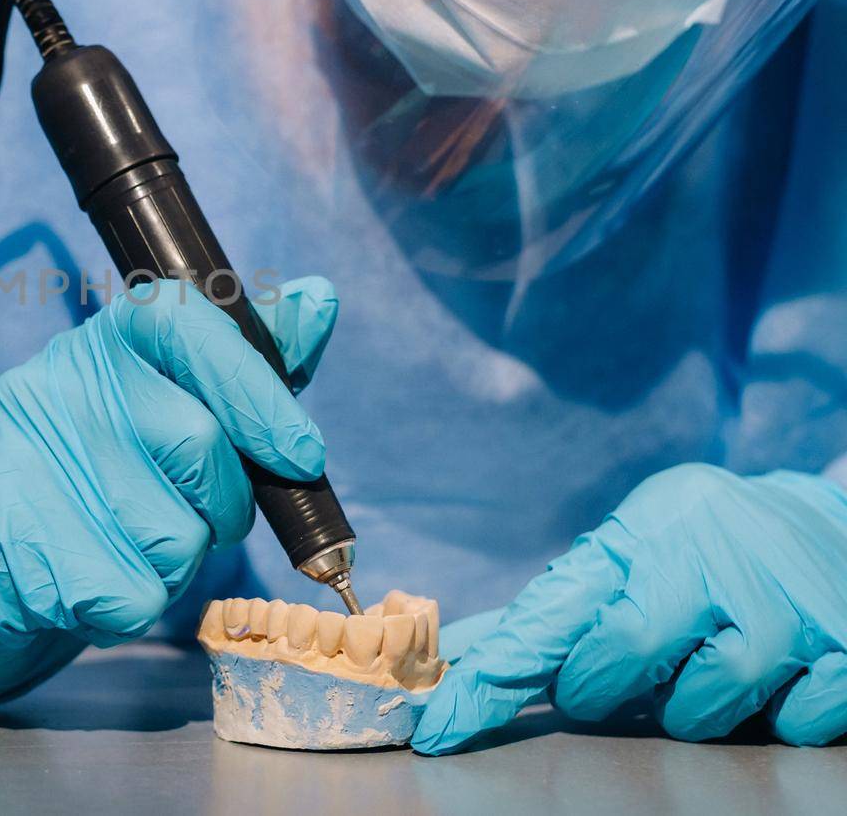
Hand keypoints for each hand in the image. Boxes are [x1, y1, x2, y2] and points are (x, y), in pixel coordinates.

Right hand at [0, 277, 338, 714]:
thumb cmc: (92, 481)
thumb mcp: (159, 405)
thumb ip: (240, 362)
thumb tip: (319, 298)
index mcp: (100, 342)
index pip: (186, 322)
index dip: (255, 387)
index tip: (303, 454)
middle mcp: (57, 385)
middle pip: (200, 444)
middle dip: (224, 502)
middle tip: (197, 516)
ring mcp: (32, 462)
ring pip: (177, 534)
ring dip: (178, 563)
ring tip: (125, 546)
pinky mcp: (20, 547)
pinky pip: (138, 596)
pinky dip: (135, 607)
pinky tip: (94, 585)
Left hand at [413, 463, 846, 752]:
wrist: (827, 524)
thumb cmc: (704, 548)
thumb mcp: (630, 550)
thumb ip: (556, 607)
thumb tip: (460, 654)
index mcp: (645, 530)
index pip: (550, 612)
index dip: (493, 678)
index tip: (442, 724)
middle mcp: (711, 554)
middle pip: (622, 653)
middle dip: (604, 686)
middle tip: (616, 677)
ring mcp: (783, 602)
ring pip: (703, 706)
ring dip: (692, 706)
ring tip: (708, 660)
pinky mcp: (845, 647)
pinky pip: (787, 724)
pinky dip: (772, 715)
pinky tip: (776, 674)